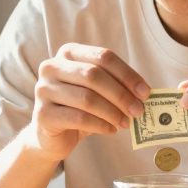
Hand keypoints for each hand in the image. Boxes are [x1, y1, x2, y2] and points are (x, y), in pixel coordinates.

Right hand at [23, 43, 150, 162]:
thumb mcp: (98, 91)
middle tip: (138, 110)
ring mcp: (43, 89)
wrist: (52, 135)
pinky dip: (100, 125)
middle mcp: (51, 66)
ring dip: (112, 112)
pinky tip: (111, 130)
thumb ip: (116, 85)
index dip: (127, 74)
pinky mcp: (42, 114)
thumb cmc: (80, 108)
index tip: (145, 92)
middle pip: (94, 75)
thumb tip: (144, 93)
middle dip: (121, 94)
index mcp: (69, 53)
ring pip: (87, 98)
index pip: (103, 57)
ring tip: (126, 123)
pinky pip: (78, 118)